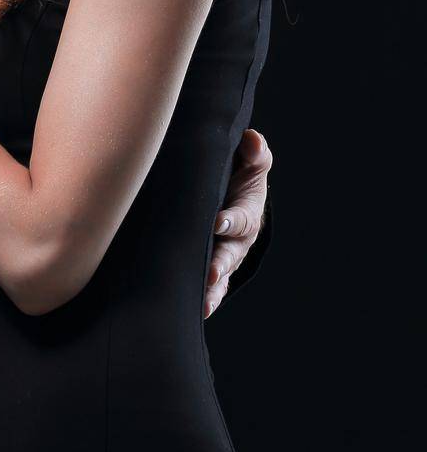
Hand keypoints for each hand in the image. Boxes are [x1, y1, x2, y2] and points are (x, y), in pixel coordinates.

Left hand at [205, 127, 272, 317]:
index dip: (231, 220)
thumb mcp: (250, 163)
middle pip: (230, 254)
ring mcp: (226, 257)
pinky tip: (198, 311)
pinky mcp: (212, 268)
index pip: (241, 218)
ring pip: (221, 276)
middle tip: (212, 273)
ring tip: (204, 301)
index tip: (218, 222)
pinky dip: (206, 299)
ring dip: (213, 289)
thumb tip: (252, 140)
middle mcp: (238, 241)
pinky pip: (210, 287)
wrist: (231, 194)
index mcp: (247, 213)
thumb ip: (254, 152)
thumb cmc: (239, 177)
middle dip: (221, 263)